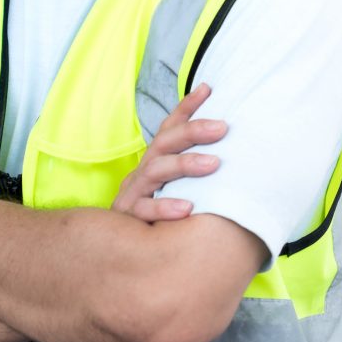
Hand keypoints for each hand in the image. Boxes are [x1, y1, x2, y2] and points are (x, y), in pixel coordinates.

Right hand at [112, 83, 226, 222]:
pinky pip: (144, 211)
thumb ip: (192, 174)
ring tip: (213, 164)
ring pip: (155, 171)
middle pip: (164, 143)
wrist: (114, 251)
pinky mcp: (128, 219)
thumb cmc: (154, 219)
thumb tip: (227, 156)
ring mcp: (133, 194)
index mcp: (154, 163)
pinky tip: (187, 209)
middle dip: (193, 131)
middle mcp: (142, 173)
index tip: (208, 89)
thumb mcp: (173, 191)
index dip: (187, 108)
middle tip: (223, 127)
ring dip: (184, 164)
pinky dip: (164, 208)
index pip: (169, 129)